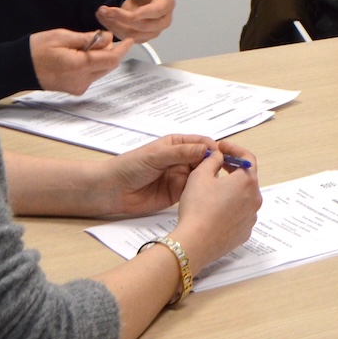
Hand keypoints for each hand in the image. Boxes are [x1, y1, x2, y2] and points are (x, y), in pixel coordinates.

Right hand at [31, 28, 131, 93]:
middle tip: (101, 38)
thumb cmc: (36, 50)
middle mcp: (81, 80)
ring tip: (87, 45)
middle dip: (110, 51)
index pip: (111, 58)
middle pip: (108, 65)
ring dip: (101, 58)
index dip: (123, 48)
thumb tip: (108, 39)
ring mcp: (77, 87)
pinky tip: (81, 56)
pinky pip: (91, 76)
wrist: (18, 67)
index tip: (129, 39)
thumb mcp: (63, 36)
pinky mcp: (74, 89)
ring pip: (101, 71)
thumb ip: (88, 39)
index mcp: (80, 66)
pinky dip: (92, 65)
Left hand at [90, 134, 252, 217]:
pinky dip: (202, 192)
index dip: (214, 148)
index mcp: (176, 144)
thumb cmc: (129, 167)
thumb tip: (206, 149)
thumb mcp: (156, 155)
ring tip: (222, 185)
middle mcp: (181, 159)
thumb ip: (181, 152)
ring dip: (211, 179)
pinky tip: (210, 195)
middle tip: (227, 172)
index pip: (202, 143)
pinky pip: (194, 191)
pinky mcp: (177, 194)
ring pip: (202, 176)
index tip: (223, 156)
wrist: (111, 191)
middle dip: (216, 164)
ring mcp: (179, 176)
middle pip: (205, 159)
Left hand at [97, 0, 174, 42]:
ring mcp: (154, 31)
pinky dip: (113, 29)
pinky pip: (126, 38)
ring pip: (132, 34)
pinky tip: (104, 19)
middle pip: (142, 26)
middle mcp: (163, 20)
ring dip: (113, 24)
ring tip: (101, 12)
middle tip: (103, 10)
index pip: (154, 12)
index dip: (138, 13)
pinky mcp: (143, 38)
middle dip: (120, 18)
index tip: (118, 11)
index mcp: (167, 4)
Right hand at [171, 145, 263, 266]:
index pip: (247, 158)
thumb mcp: (200, 175)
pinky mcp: (244, 232)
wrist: (195, 242)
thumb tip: (219, 156)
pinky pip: (240, 215)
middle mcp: (255, 199)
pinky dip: (231, 208)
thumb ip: (213, 160)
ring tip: (213, 190)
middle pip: (247, 178)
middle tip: (217, 165)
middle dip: (233, 169)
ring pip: (244, 197)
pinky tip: (215, 210)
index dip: (234, 149)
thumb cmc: (198, 207)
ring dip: (232, 190)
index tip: (221, 148)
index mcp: (247, 181)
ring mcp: (251, 217)